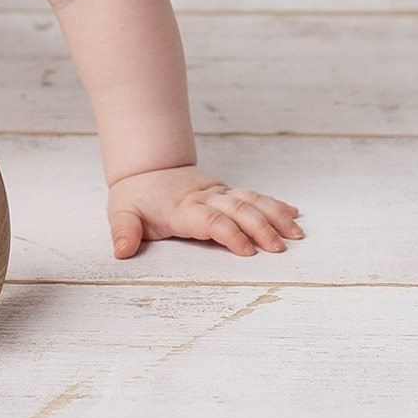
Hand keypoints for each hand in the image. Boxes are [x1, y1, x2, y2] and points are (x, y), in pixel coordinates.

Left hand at [107, 166, 303, 258]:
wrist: (146, 167)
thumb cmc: (135, 196)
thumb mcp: (121, 213)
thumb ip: (124, 231)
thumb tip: (121, 251)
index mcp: (182, 208)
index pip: (210, 220)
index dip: (229, 234)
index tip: (247, 251)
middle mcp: (205, 198)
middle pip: (238, 210)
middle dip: (261, 228)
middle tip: (280, 248)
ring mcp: (219, 194)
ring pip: (251, 201)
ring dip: (275, 216)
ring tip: (296, 233)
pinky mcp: (226, 192)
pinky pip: (254, 196)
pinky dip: (274, 204)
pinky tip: (294, 214)